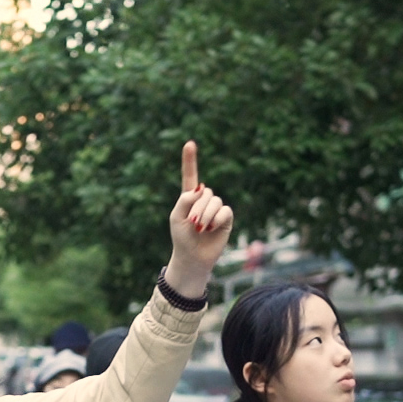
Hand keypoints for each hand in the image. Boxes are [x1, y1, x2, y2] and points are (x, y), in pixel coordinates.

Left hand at [165, 141, 232, 297]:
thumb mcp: (177, 217)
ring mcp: (216, 209)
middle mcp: (204, 200)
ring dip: (206, 215)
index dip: (190, 160)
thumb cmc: (181, 238)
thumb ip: (185, 199)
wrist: (193, 257)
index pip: (190, 176)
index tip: (190, 143)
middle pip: (205, 192)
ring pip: (215, 201)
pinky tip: (211, 229)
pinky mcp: (226, 218)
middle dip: (198, 208)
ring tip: (201, 229)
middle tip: (194, 224)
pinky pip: (225, 211)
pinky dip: (216, 219)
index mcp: (189, 198)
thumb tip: (202, 188)